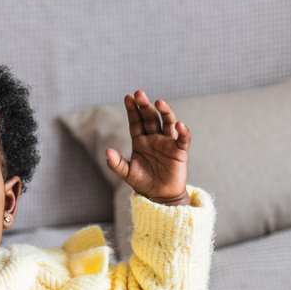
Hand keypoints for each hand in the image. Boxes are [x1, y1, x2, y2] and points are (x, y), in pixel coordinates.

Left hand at [105, 89, 190, 205]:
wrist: (160, 196)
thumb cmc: (143, 182)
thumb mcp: (127, 173)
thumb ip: (116, 164)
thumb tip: (107, 151)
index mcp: (140, 141)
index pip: (136, 122)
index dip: (132, 110)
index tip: (128, 97)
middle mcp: (154, 138)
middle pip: (150, 118)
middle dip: (144, 106)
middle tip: (139, 93)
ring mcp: (167, 142)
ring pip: (167, 123)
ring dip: (164, 112)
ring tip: (159, 102)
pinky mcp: (180, 151)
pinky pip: (183, 139)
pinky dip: (183, 132)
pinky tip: (179, 125)